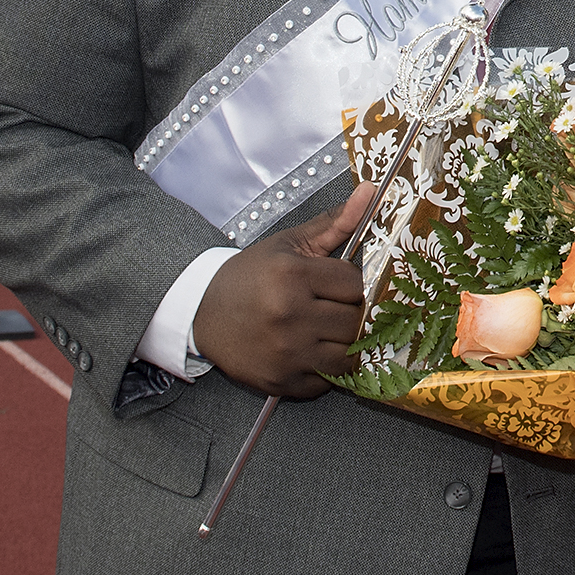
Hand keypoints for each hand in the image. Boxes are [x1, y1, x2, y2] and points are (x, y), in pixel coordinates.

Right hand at [191, 184, 374, 398]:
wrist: (203, 312)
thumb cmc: (251, 276)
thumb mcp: (289, 244)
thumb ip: (334, 223)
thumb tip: (370, 192)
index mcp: (293, 275)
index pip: (356, 285)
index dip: (355, 285)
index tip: (342, 285)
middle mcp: (290, 315)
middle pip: (356, 321)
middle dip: (353, 314)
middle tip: (337, 308)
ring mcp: (286, 352)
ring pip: (349, 356)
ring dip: (346, 344)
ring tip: (329, 330)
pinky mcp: (281, 382)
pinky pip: (327, 381)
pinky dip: (327, 369)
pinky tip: (312, 351)